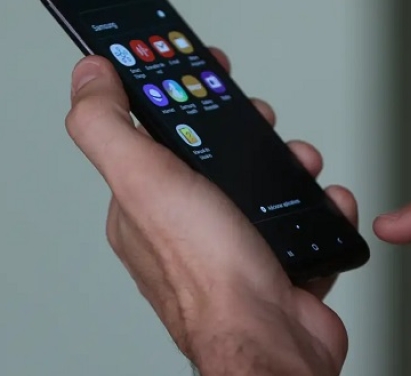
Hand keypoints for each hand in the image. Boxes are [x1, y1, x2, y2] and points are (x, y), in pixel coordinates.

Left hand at [65, 49, 355, 374]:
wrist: (272, 341)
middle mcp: (188, 225)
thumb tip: (88, 76)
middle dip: (245, 128)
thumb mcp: (144, 182)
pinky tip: (322, 203)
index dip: (181, 93)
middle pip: (215, 153)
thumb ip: (107, 125)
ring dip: (288, 163)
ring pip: (263, 182)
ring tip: (300, 163)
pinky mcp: (276, 260)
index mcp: (147, 203)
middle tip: (260, 120)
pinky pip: (301, 217)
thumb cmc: (211, 277)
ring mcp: (234, 243)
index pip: (156, 132)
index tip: (203, 68)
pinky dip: (318, 205)